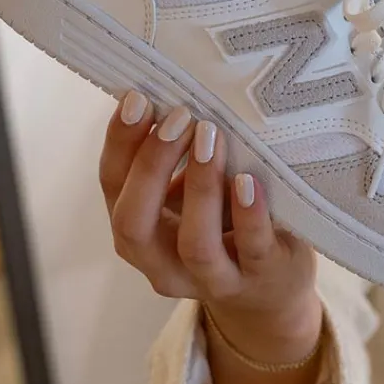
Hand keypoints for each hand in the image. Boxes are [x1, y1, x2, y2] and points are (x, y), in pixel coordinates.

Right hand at [98, 91, 319, 347]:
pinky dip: (249, 214)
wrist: (271, 290)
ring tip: (211, 138)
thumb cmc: (225, 226)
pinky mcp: (261, 277)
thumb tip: (171, 93)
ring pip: (194, 244)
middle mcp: (163, 264)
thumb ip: (176, 158)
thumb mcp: (191, 193)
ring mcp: (213, 279)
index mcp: (139, 232)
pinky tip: (249, 180)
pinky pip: (252, 249)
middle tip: (178, 116)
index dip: (120, 143)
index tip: (138, 99)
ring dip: (199, 187)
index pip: (112, 186)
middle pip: (134, 223)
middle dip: (150, 166)